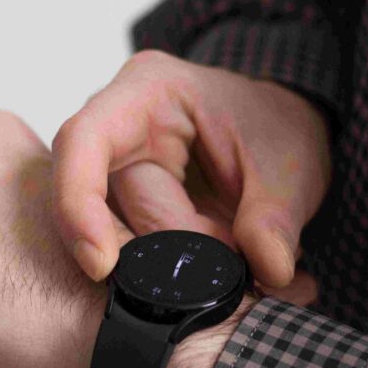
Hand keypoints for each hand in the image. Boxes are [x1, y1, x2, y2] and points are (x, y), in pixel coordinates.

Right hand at [51, 50, 330, 290]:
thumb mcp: (289, 164)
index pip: (83, 143)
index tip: (101, 264)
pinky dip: (184, 275)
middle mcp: (120, 130)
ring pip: (125, 242)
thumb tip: (267, 270)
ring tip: (251, 268)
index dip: (78, 205)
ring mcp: (120, 175)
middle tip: (244, 270)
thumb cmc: (275, 126)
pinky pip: (140, 257)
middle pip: (112, 209)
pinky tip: (235, 271)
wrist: (280, 135)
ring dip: (184, 269)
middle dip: (174, 253)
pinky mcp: (130, 215)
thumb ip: (275, 217)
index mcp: (148, 92)